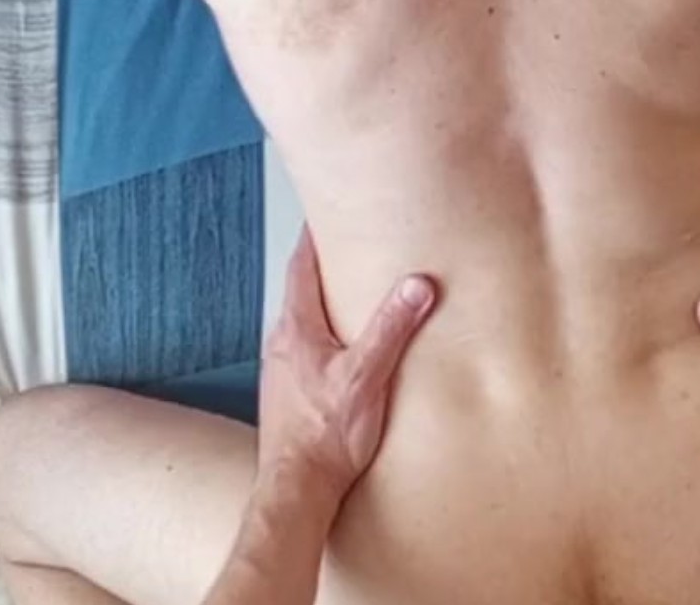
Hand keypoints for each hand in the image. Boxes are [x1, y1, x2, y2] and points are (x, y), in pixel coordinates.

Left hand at [259, 229, 436, 494]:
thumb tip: (417, 284)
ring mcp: (282, 370)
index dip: (314, 236)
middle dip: (323, 265)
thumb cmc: (325, 437)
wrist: (296, 489)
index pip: (301, 266)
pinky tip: (343, 351)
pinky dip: (324, 336)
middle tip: (348, 243)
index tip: (326, 209)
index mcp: (296, 329)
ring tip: (352, 293)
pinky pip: (306, 350)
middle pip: (300, 290)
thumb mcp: (367, 377)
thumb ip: (391, 329)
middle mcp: (282, 344)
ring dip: (324, 302)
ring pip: (303, 322)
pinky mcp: (290, 394)